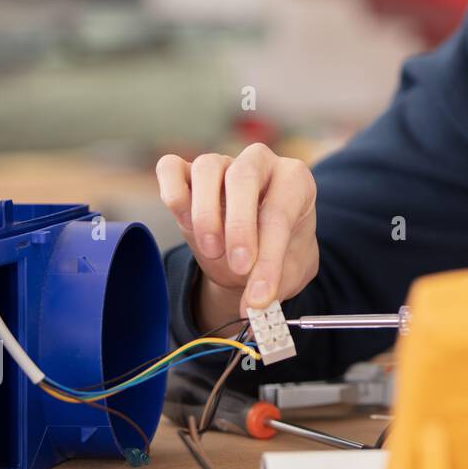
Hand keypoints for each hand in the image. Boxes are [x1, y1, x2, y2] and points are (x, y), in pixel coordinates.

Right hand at [155, 143, 318, 320]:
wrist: (257, 251)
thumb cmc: (280, 254)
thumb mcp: (289, 272)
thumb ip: (275, 285)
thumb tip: (253, 305)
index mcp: (296, 181)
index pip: (280, 213)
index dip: (269, 258)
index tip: (259, 296)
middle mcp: (260, 163)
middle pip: (244, 176)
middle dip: (239, 227)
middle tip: (239, 267)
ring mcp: (223, 163)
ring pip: (207, 168)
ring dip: (205, 214)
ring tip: (212, 251)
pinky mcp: (189, 173)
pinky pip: (171, 168)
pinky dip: (173, 192)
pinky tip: (183, 221)